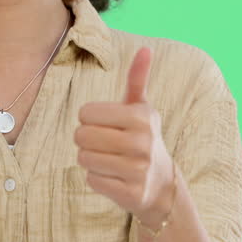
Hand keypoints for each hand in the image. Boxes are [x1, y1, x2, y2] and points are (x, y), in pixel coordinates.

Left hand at [73, 46, 174, 222]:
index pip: (85, 113)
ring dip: (90, 159)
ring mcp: (138, 170)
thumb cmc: (142, 137)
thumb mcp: (141, 108)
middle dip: (86, 140)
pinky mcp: (131, 193)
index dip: (89, 119)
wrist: (160, 183)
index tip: (106, 125)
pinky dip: (97, 178)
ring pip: (84, 159)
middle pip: (81, 136)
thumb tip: (145, 49)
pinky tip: (114, 176)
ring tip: (109, 159)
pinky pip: (91, 180)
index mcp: (142, 117)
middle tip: (104, 144)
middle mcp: (142, 143)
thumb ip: (137, 79)